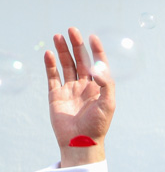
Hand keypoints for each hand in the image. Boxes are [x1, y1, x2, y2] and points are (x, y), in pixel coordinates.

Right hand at [45, 28, 114, 167]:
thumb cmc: (98, 125)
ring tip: (58, 36)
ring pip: (66, 65)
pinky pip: (52, 76)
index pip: (98, 64)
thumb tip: (97, 68)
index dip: (96, 50)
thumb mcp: (108, 104)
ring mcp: (69, 89)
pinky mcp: (56, 95)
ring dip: (62, 51)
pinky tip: (49, 53)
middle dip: (76, 45)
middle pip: (80, 60)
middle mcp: (84, 86)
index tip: (93, 36)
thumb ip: (106, 85)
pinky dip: (50, 64)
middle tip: (72, 30)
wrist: (80, 142)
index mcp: (99, 87)